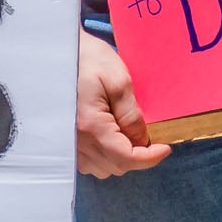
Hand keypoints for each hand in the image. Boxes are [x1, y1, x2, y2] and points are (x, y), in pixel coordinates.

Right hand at [76, 29, 168, 177]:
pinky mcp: (64, 141)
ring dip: (120, 157)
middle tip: (147, 135)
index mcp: (91, 125)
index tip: (165, 148)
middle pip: (116, 166)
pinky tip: (109, 136)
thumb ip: (131, 115)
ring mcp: (68, 143)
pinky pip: (88, 162)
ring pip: (102, 168)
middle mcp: (76, 141)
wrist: (56, 53)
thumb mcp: (118, 81)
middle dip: (137, 156)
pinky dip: (104, 156)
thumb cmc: (87, 59)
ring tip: (126, 133)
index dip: (150, 158)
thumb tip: (142, 140)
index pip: (126, 158)